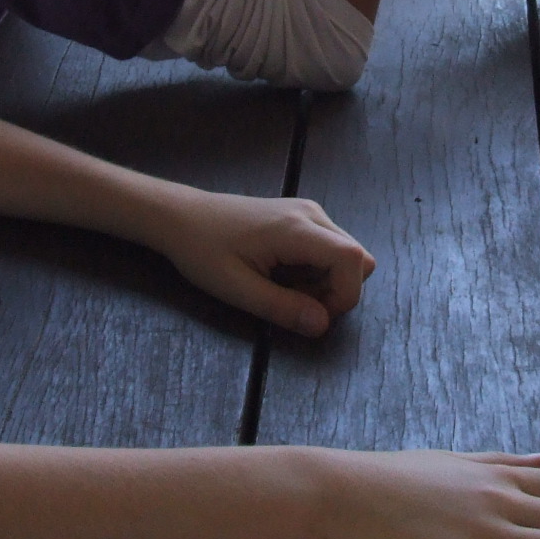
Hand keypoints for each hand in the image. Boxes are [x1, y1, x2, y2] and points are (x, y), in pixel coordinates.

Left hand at [163, 191, 372, 336]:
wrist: (181, 217)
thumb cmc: (202, 251)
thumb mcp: (236, 288)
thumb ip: (281, 307)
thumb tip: (322, 326)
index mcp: (296, 229)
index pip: (353, 259)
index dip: (346, 295)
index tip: (314, 314)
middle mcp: (311, 214)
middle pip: (358, 258)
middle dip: (336, 291)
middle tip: (294, 301)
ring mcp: (308, 212)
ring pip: (346, 254)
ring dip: (326, 281)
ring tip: (283, 286)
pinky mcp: (302, 216)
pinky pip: (330, 247)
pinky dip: (317, 269)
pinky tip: (283, 273)